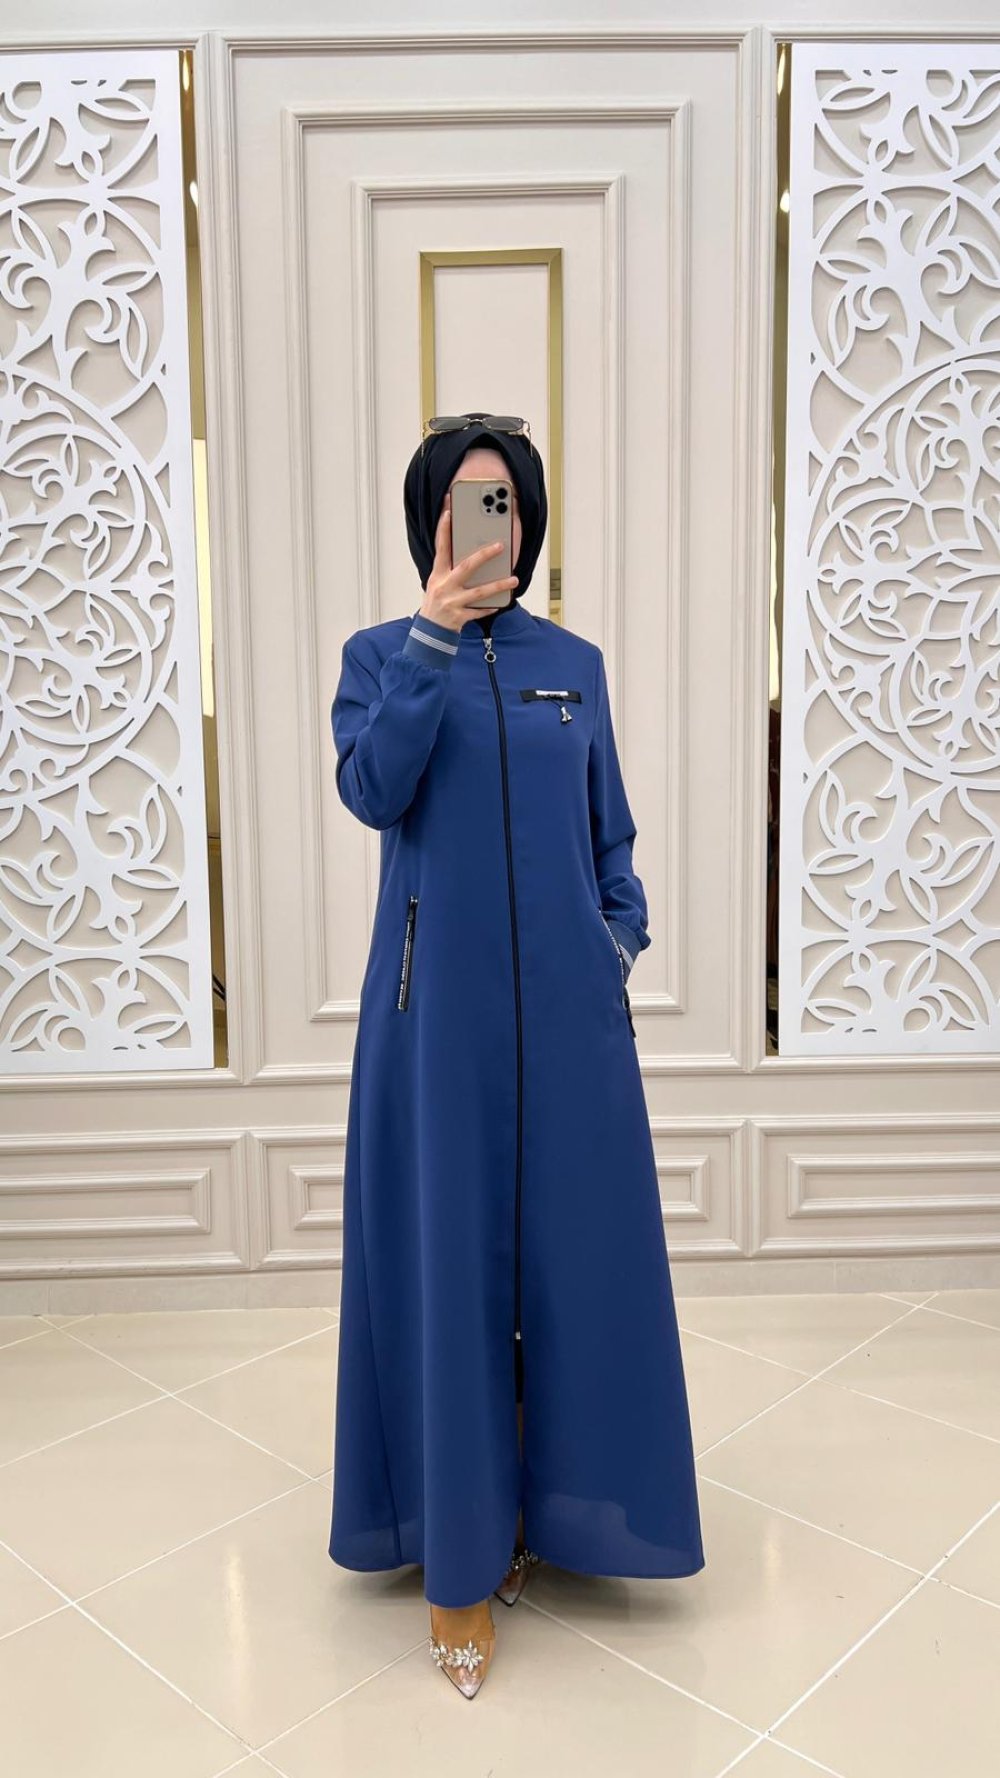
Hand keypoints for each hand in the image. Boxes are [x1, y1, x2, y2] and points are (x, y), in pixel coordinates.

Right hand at [418, 491, 518, 632]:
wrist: (429, 632)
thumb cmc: (436, 603)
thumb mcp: (438, 583)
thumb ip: (451, 569)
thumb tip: (474, 554)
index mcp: (438, 574)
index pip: (441, 548)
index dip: (443, 529)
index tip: (448, 512)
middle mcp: (445, 586)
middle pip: (466, 567)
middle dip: (484, 555)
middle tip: (500, 546)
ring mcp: (452, 602)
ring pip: (479, 592)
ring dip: (498, 585)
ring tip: (514, 579)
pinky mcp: (459, 617)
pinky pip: (479, 611)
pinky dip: (490, 607)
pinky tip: (501, 602)